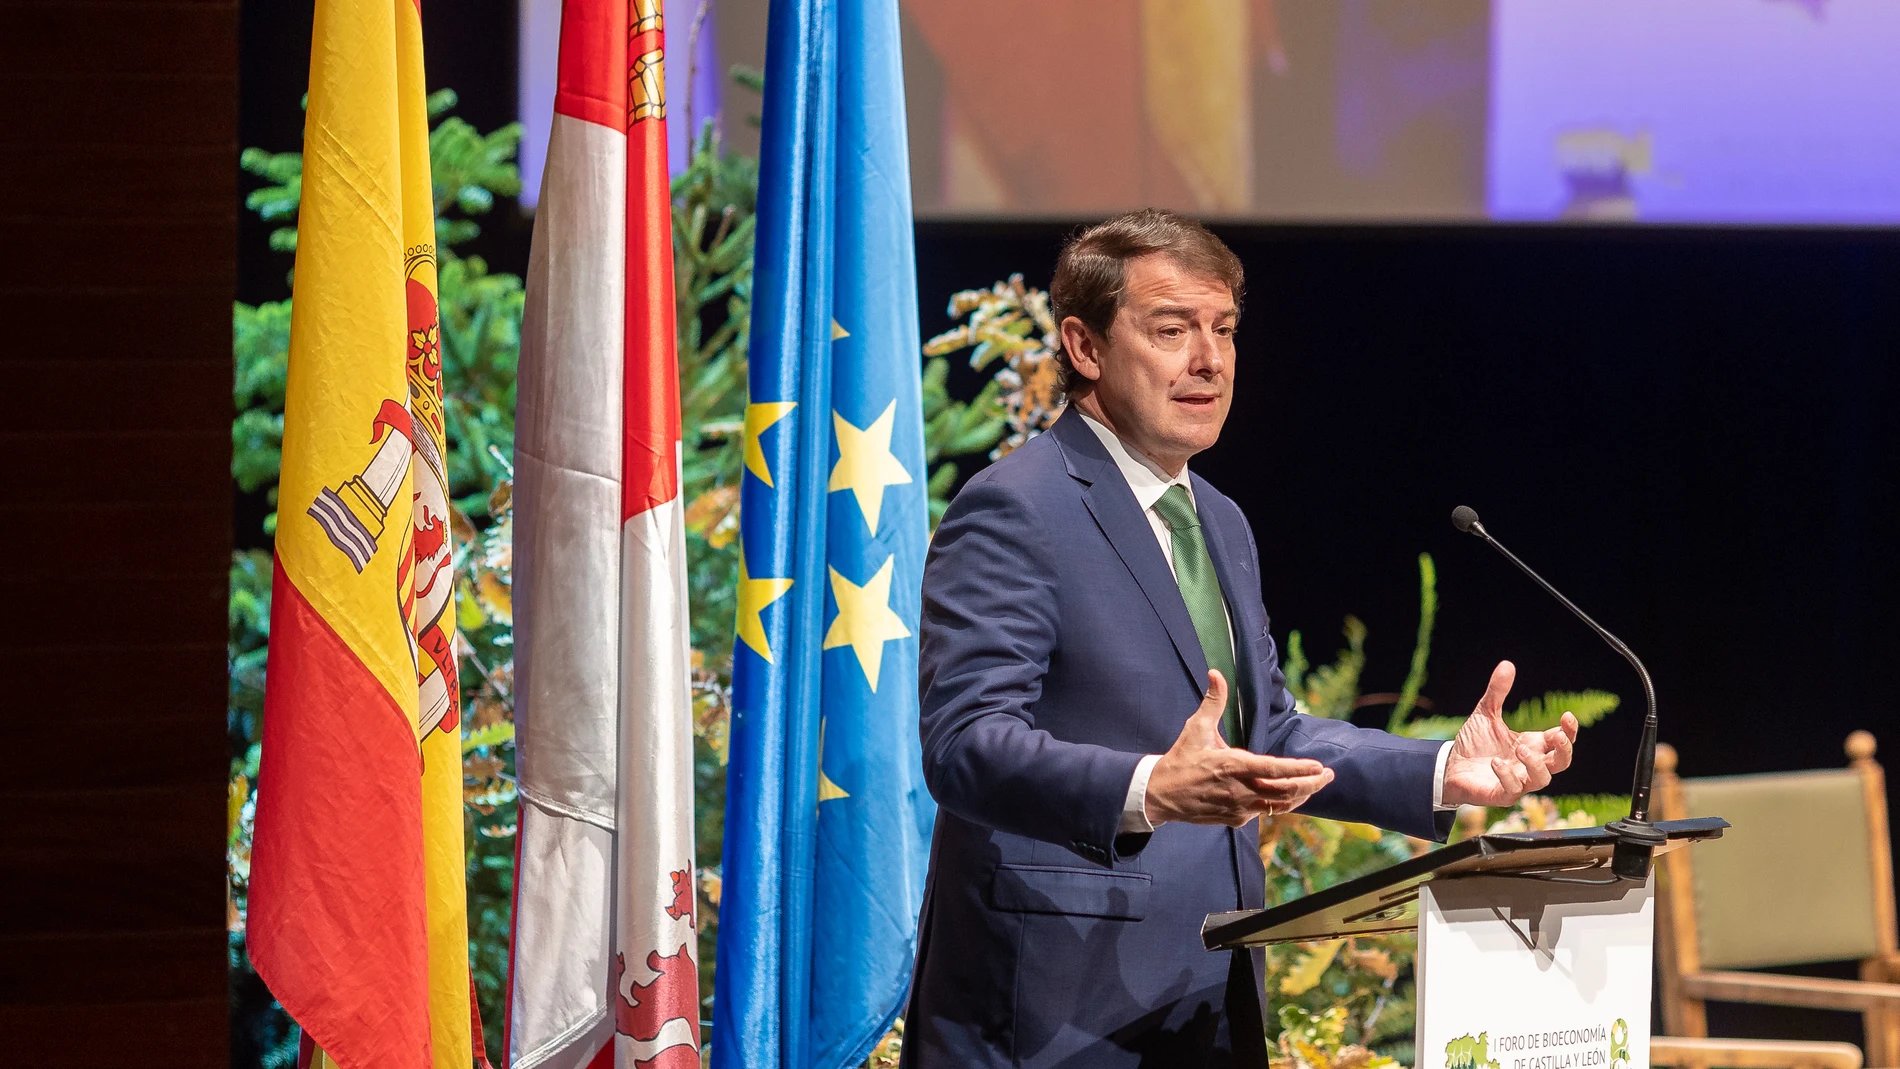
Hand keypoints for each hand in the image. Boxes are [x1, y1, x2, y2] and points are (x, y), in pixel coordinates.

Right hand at [1145, 670, 1335, 827]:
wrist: (1160, 796)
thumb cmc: (1180, 760)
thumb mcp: (1195, 728)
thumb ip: (1213, 702)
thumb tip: (1216, 673)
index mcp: (1233, 766)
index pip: (1275, 770)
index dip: (1300, 769)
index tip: (1319, 766)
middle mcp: (1240, 790)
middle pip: (1286, 792)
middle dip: (1311, 785)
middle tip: (1328, 776)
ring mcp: (1239, 808)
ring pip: (1279, 806)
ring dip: (1300, 796)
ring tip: (1314, 786)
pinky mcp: (1235, 819)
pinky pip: (1264, 812)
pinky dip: (1279, 803)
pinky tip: (1287, 796)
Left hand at [1440, 660, 1578, 807]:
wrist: (1449, 766)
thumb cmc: (1474, 744)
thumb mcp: (1485, 713)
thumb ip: (1497, 692)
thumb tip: (1507, 664)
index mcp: (1532, 745)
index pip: (1561, 741)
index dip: (1569, 731)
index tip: (1567, 717)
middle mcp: (1529, 764)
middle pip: (1561, 763)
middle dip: (1564, 750)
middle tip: (1557, 736)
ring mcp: (1518, 782)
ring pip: (1543, 779)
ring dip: (1536, 764)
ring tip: (1520, 748)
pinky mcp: (1502, 794)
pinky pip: (1513, 790)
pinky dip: (1508, 776)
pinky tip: (1496, 763)